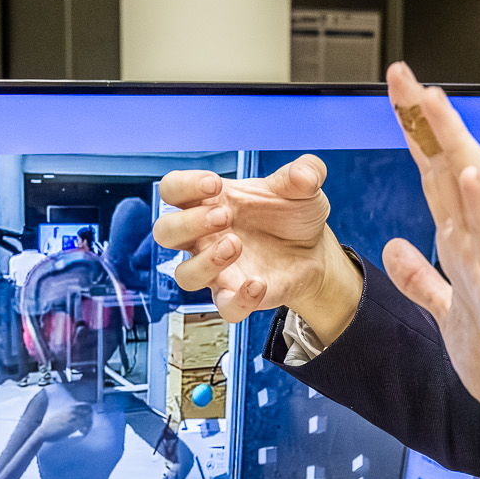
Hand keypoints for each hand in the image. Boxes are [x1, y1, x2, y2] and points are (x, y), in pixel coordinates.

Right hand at [151, 154, 364, 340]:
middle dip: (188, 223)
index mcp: (209, 202)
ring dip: (205, 262)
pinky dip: (239, 299)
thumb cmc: (292, 216)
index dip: (183, 186)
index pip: (172, 190)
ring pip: (184, 275)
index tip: (213, 184)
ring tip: (235, 245)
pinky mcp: (235, 295)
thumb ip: (305, 172)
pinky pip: (224, 307)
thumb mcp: (302, 188)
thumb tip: (305, 174)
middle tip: (224, 216)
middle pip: (165, 232)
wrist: (314, 252)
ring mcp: (217, 269)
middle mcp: (204, 237)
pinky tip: (259, 283)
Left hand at [380, 62, 479, 461]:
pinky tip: (468, 172)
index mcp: (467, 251)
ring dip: (453, 145)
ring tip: (433, 102)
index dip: (416, 138)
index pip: (437, 180)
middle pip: (451, 171)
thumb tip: (401, 249)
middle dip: (426, 124)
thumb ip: (425, 280)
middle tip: (404, 75)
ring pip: (473, 193)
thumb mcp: (448, 314)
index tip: (398, 97)